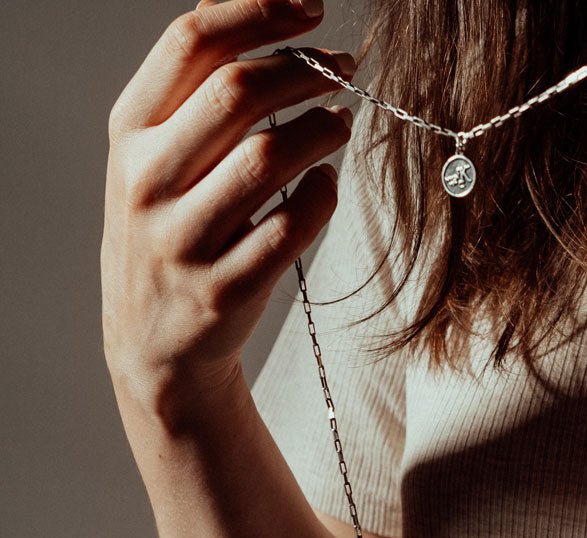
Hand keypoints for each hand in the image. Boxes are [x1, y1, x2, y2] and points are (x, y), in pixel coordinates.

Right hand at [101, 0, 354, 423]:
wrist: (154, 340)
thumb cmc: (171, 231)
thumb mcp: (158, 157)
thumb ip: (194, 92)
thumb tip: (247, 6)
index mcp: (129, 132)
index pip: (192, 43)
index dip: (260, 13)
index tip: (312, 8)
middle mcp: (147, 181)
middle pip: (236, 93)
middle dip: (304, 70)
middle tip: (342, 69)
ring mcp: (183, 240)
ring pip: (267, 159)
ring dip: (320, 130)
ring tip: (341, 124)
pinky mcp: (225, 290)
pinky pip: (289, 229)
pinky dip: (321, 197)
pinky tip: (327, 183)